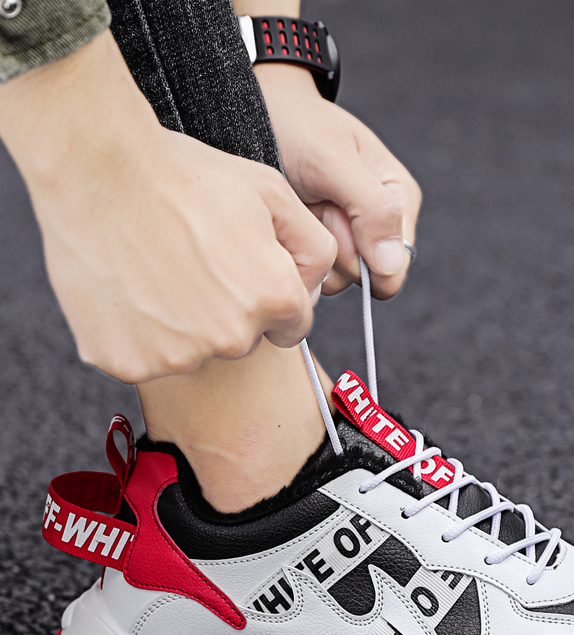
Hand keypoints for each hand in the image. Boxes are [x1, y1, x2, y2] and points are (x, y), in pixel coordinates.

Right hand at [0, 32, 335, 383]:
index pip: (293, 326)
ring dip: (184, 325)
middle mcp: (231, 338)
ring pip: (195, 353)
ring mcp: (177, 356)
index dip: (272, 296)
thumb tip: (314, 288)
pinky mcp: (127, 363)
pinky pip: (145, 359)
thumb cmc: (181, 177)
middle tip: (195, 264)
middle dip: (230, 311)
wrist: (96, 171)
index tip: (244, 274)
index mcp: (273, 299)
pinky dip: (139, 335)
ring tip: (158, 272)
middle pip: (244, 340)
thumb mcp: (273, 193)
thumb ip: (314, 246)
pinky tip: (130, 290)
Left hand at [256, 64, 421, 299]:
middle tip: (316, 205)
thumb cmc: (298, 125)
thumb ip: (372, 210)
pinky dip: (298, 251)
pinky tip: (292, 219)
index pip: (396, 263)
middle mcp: (378, 222)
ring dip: (314, 248)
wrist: (258, 111)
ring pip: (339, 278)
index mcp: (397, 199)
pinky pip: (316, 272)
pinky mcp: (320, 242)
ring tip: (302, 207)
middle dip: (335, 248)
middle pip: (366, 274)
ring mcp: (347, 235)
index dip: (364, 255)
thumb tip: (393, 265)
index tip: (337, 220)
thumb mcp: (334, 161)